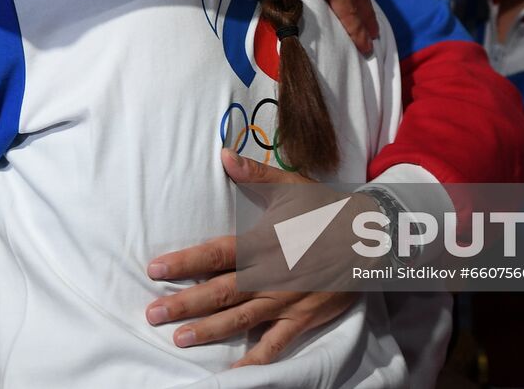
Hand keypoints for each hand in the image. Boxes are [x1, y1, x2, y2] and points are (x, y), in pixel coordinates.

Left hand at [144, 149, 361, 366]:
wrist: (371, 237)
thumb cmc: (326, 209)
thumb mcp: (292, 186)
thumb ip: (255, 174)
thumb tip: (224, 155)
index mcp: (263, 242)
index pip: (216, 253)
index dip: (184, 262)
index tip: (155, 270)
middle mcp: (270, 274)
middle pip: (221, 291)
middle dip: (185, 304)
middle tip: (153, 314)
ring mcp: (286, 300)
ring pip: (241, 319)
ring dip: (209, 331)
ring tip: (179, 339)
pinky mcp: (302, 318)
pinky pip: (275, 344)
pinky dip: (255, 360)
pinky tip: (233, 373)